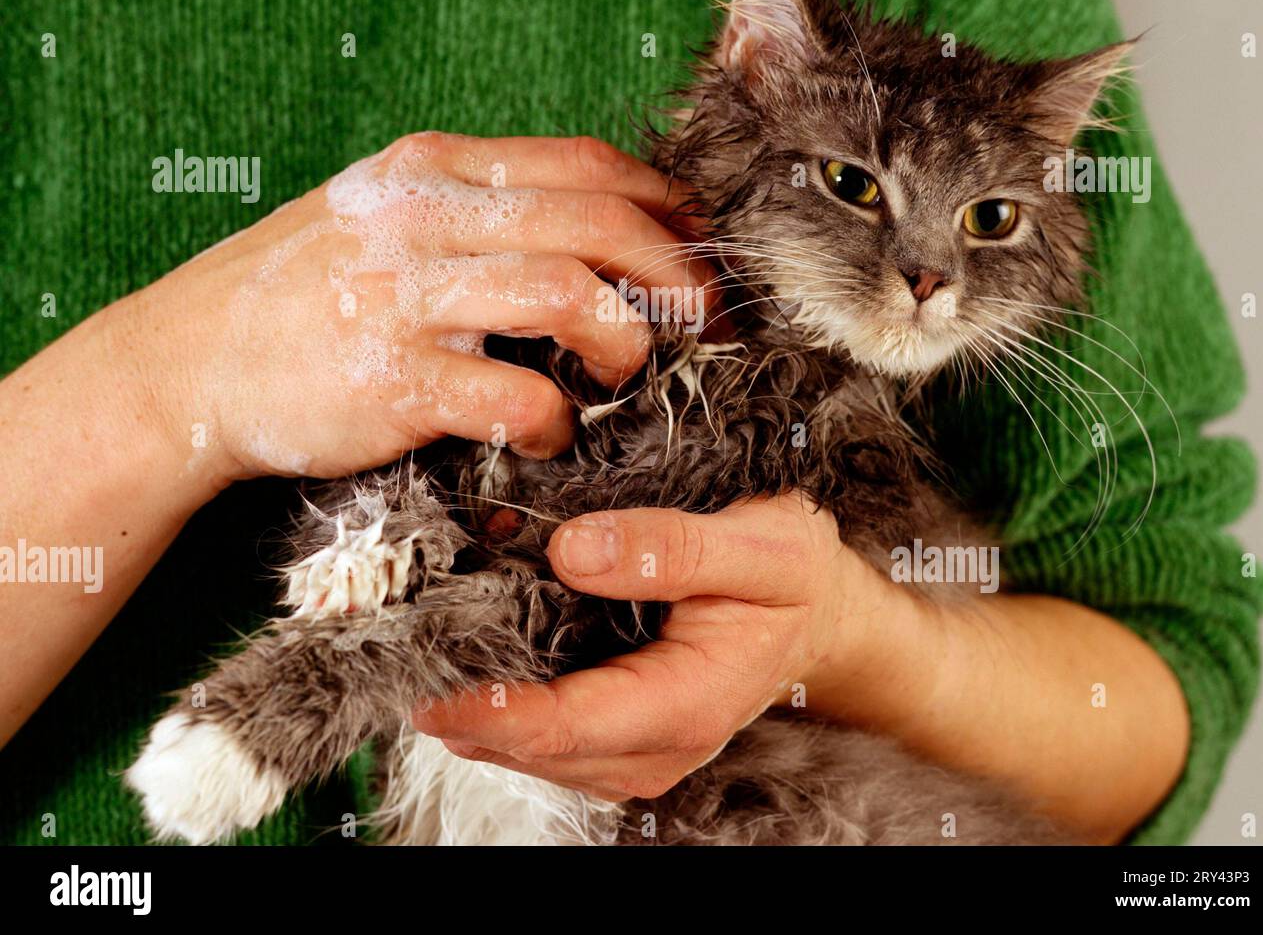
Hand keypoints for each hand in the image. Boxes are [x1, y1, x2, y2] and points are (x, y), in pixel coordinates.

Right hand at [126, 132, 711, 485]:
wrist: (184, 362)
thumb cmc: (304, 291)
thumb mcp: (387, 215)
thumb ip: (481, 209)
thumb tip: (599, 229)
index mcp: (435, 167)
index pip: (587, 164)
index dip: (667, 206)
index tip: (701, 252)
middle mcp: (425, 216)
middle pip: (597, 223)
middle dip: (677, 275)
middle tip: (706, 323)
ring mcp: (404, 295)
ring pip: (566, 294)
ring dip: (624, 341)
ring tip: (627, 374)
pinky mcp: (390, 380)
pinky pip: (510, 396)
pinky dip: (552, 422)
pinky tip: (547, 436)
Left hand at [410, 492, 882, 800]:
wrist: (823, 615)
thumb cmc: (796, 577)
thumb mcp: (758, 545)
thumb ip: (669, 548)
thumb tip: (571, 550)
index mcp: (687, 702)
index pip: (565, 727)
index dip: (488, 709)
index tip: (425, 681)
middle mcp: (657, 744)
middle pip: (537, 751)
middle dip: (467, 709)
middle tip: (403, 648)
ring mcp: (639, 748)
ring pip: (536, 751)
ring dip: (479, 711)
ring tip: (425, 652)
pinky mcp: (625, 733)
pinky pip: (552, 735)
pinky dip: (508, 705)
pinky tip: (476, 659)